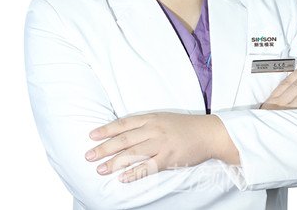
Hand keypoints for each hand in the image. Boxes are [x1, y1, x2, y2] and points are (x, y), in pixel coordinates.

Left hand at [85, 112, 234, 181]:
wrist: (208, 133)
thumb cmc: (184, 126)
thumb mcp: (163, 119)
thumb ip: (146, 124)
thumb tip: (125, 132)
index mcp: (151, 118)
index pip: (124, 123)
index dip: (106, 129)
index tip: (91, 135)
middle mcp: (154, 129)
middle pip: (124, 139)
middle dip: (104, 147)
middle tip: (88, 156)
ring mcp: (161, 144)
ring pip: (133, 153)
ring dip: (114, 162)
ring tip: (100, 169)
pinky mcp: (169, 158)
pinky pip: (148, 167)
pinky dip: (134, 173)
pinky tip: (122, 178)